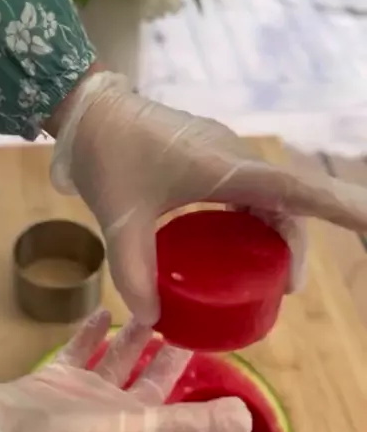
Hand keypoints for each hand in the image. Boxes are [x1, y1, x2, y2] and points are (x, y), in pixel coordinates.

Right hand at [0, 310, 250, 431]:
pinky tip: (102, 311)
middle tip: (178, 309)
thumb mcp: (141, 431)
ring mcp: (79, 394)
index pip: (168, 392)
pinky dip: (90, 333)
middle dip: (160, 346)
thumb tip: (248, 419)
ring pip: (110, 359)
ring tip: (146, 304)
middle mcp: (110, 411)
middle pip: (141, 373)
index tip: (201, 333)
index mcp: (134, 425)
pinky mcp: (51, 379)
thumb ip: (191, 424)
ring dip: (128, 334)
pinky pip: (76, 352)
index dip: (184, 366)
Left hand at [51, 71, 366, 323]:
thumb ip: (134, 273)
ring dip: (278, 233)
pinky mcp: (211, 158)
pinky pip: (249, 191)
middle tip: (288, 288)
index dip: (341, 208)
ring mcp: (224, 155)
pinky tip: (239, 247)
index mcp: (225, 168)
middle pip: (289, 200)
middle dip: (299, 242)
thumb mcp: (119, 222)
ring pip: (270, 196)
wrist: (89, 111)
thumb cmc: (108, 156)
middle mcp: (235, 158)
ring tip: (270, 276)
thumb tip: (152, 320)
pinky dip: (256, 220)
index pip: (297, 191)